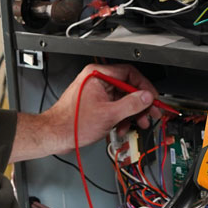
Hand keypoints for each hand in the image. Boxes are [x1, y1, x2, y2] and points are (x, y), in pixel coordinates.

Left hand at [9, 63, 160, 161]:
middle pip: (127, 88)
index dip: (144, 86)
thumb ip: (131, 104)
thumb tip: (146, 97)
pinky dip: (120, 118)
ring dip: (130, 114)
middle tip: (149, 114)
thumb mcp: (109, 114)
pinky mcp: (94, 104)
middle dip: (139, 104)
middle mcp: (96, 80)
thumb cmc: (72, 123)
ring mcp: (95, 92)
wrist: (55, 135)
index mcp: (97, 74)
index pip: (129, 73)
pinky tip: (121, 128)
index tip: (152, 98)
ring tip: (135, 124)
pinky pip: (113, 107)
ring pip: (122, 100)